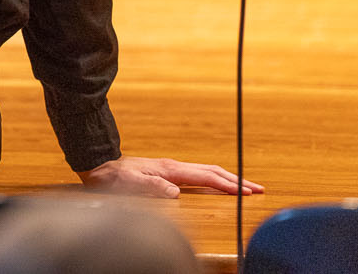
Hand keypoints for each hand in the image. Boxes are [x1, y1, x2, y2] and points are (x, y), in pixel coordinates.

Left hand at [81, 155, 261, 197]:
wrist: (99, 166)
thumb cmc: (112, 177)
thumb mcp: (129, 183)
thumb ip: (151, 187)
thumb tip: (175, 192)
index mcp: (170, 169)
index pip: (206, 177)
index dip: (228, 185)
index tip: (247, 192)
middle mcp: (174, 166)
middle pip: (212, 172)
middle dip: (236, 180)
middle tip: (258, 189)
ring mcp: (171, 168)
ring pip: (207, 172)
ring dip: (228, 179)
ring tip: (245, 187)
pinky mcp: (167, 172)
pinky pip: (198, 175)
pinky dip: (214, 179)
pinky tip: (217, 185)